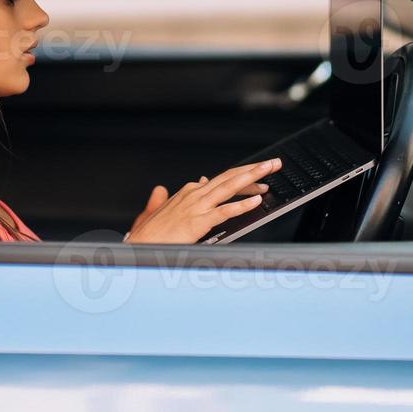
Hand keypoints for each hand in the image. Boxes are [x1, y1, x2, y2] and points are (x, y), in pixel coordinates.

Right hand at [125, 159, 280, 244]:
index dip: (243, 177)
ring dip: (251, 178)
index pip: (221, 180)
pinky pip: (224, 211)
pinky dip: (241, 205)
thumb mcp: (159, 212)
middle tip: (273, 164)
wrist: (139, 247)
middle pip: (229, 177)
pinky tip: (255, 201)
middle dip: (253, 169)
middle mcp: (194, 194)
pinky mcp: (198, 222)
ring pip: (229, 187)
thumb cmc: (149, 234)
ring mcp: (196, 207)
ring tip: (269, 172)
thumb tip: (174, 187)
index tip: (259, 176)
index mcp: (188, 192)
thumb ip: (167, 199)